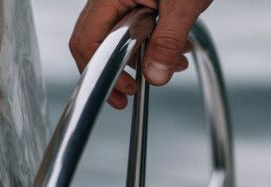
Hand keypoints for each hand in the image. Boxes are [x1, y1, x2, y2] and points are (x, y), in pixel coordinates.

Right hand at [70, 0, 211, 108]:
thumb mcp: (183, 4)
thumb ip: (168, 41)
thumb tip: (156, 76)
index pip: (87, 41)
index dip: (101, 73)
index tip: (122, 93)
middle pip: (97, 42)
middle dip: (119, 70)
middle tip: (135, 92)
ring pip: (118, 36)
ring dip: (142, 57)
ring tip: (170, 66)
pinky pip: (134, 26)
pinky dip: (152, 42)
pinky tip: (175, 49)